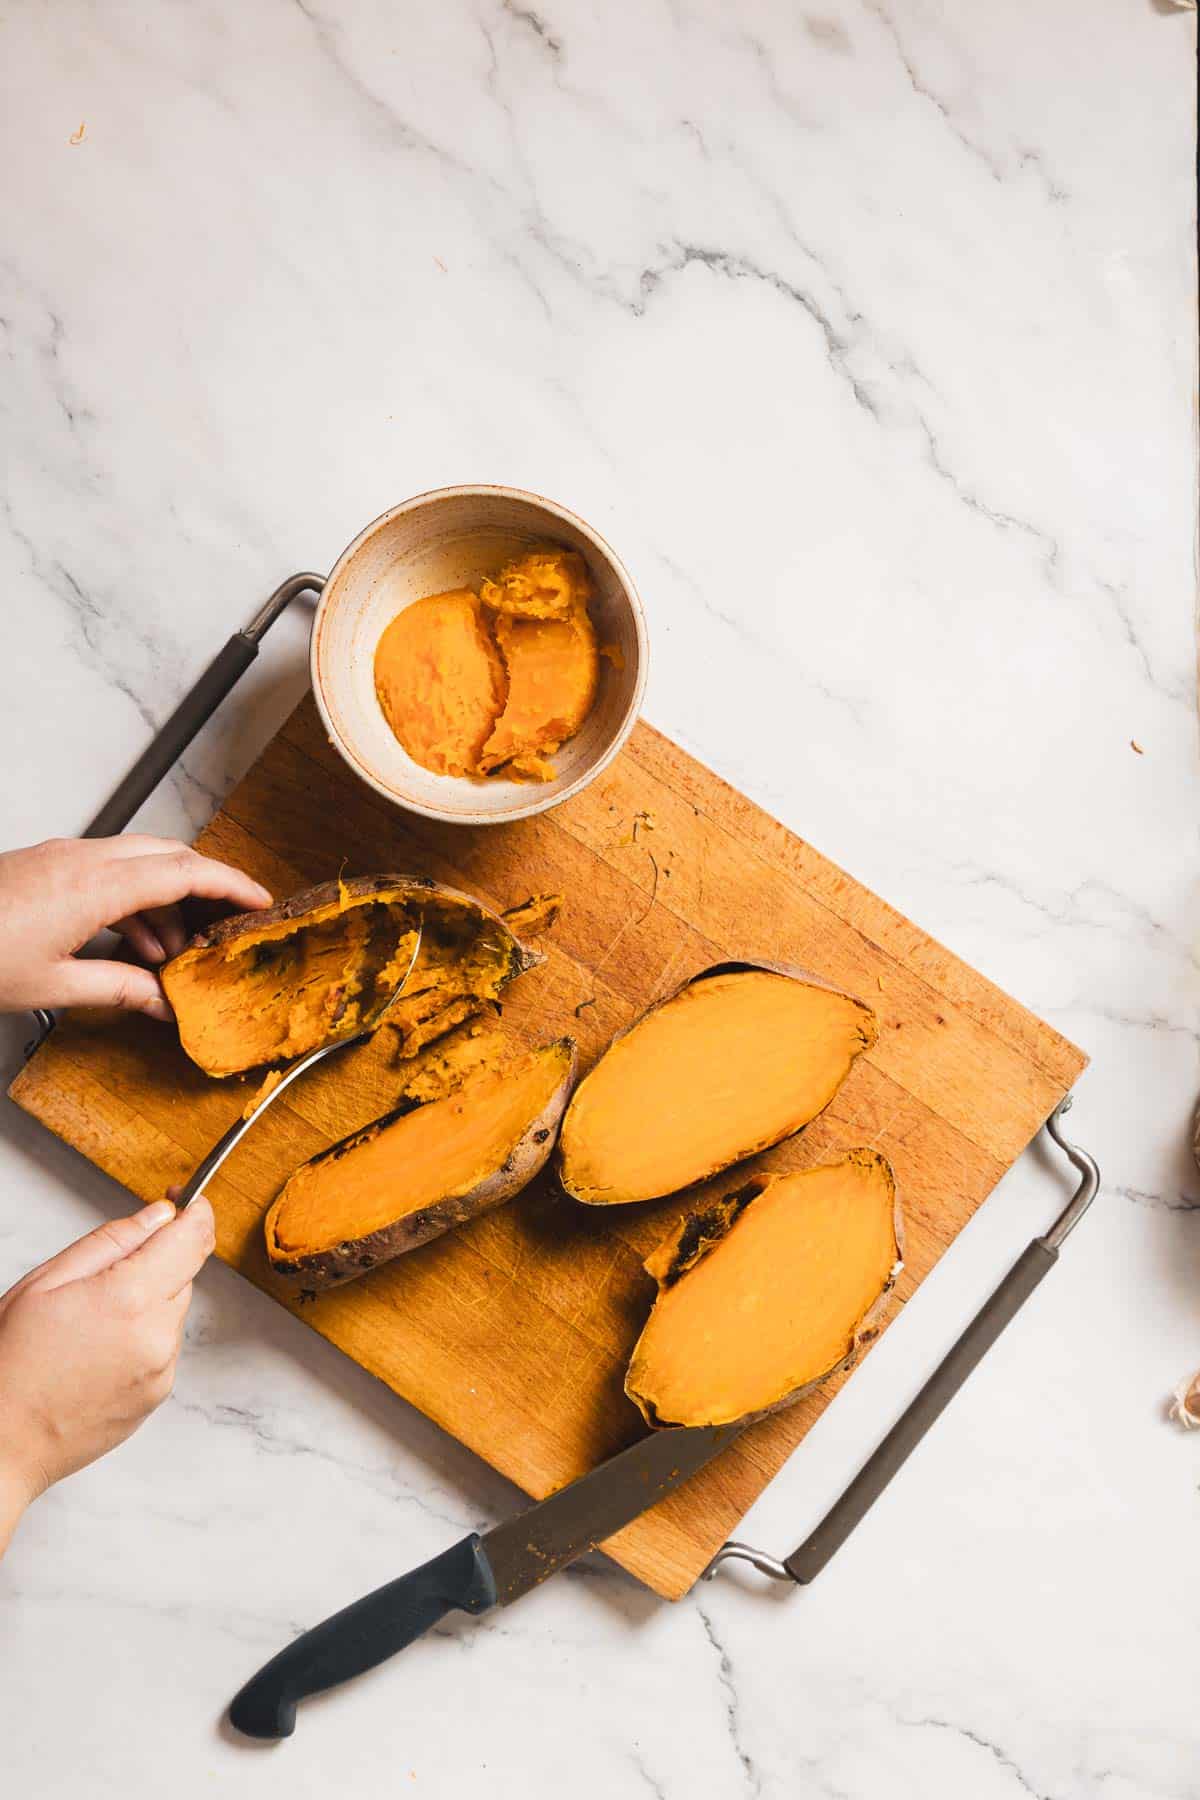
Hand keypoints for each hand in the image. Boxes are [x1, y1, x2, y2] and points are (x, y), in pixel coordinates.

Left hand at [0, 836, 270, 1018]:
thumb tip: (161, 1003)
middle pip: (166, 854)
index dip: (230, 885)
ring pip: (135, 862)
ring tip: (172, 953)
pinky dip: (131, 899)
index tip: (259, 900)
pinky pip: (105, 871)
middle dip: (205, 884)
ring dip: (163, 899)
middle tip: (227, 918)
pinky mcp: (44, 866)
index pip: (184, 872)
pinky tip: (130, 942)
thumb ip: (119, 989)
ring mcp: (60, 858)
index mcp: (94, 886)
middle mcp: (81, 860)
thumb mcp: (54, 987)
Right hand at [0, 1196, 215, 1553]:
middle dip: (157, 1263)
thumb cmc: (13, 1362)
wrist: (5, 1440)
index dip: (195, 1212)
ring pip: (174, 1311)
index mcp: (129, 1298)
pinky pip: (165, 1346)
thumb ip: (111, 1241)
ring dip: (148, 1303)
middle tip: (103, 1278)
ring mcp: (162, 1370)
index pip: (193, 1239)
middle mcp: (157, 1336)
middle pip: (184, 1274)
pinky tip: (99, 1350)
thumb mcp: (47, 1282)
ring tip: (91, 1324)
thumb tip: (159, 1215)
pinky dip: (144, 1338)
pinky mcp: (159, 1394)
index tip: (186, 1201)